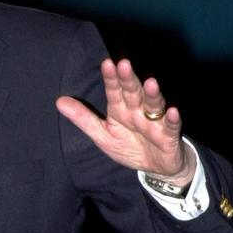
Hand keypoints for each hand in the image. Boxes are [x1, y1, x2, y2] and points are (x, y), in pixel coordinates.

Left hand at [56, 57, 195, 182]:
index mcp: (121, 110)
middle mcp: (138, 112)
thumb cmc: (130, 146)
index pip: (114, 91)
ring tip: (151, 82)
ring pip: (154, 106)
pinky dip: (173, 120)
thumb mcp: (102, 135)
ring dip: (153, 95)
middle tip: (124, 64)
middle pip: (134, 93)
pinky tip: (173, 112)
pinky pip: (171, 127)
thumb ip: (83, 118)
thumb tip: (59, 101)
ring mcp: (155, 122)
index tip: (107, 64)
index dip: (111, 79)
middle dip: (129, 80)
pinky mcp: (169, 136)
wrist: (156, 168)